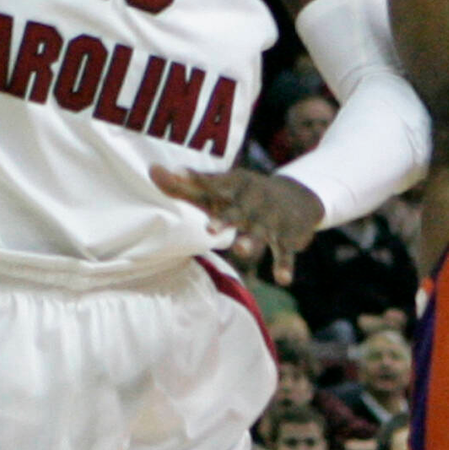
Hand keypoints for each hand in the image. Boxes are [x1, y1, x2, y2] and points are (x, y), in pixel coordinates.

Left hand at [150, 164, 323, 282]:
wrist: (296, 197)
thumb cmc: (242, 197)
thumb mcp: (217, 191)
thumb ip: (185, 186)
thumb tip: (151, 170)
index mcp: (234, 185)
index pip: (213, 183)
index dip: (196, 179)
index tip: (178, 174)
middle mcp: (253, 200)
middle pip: (236, 211)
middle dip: (225, 219)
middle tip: (209, 228)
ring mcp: (270, 219)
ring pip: (260, 231)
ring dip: (252, 240)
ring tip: (241, 249)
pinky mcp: (286, 237)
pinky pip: (284, 252)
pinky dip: (285, 265)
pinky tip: (282, 280)